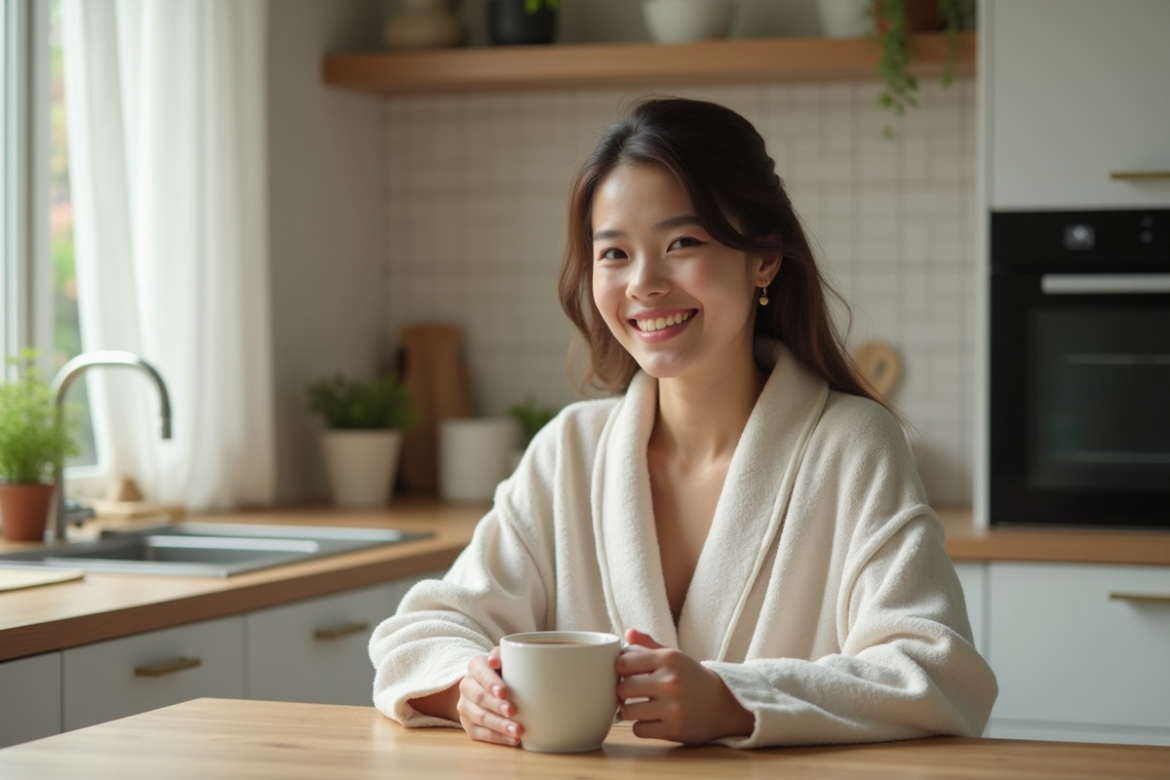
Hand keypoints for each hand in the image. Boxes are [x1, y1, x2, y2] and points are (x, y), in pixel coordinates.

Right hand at [456, 648, 522, 746]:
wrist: (487, 687)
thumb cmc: (503, 671)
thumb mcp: (504, 659)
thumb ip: (504, 654)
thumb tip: (496, 659)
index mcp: (475, 666)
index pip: (480, 672)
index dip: (491, 682)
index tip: (504, 691)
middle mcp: (466, 686)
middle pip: (479, 697)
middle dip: (497, 705)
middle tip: (512, 711)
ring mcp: (465, 706)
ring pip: (480, 717)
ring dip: (500, 725)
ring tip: (518, 731)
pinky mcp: (468, 725)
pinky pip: (480, 734)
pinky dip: (498, 738)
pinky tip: (513, 740)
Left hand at [616, 628, 753, 743]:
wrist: (724, 704)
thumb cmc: (692, 678)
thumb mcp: (675, 656)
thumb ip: (649, 645)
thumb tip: (627, 634)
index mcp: (669, 658)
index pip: (623, 663)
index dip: (620, 669)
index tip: (626, 674)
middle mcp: (670, 681)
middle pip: (622, 688)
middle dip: (623, 691)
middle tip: (631, 693)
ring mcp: (673, 707)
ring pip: (627, 711)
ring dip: (629, 711)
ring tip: (638, 707)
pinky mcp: (674, 729)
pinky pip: (639, 729)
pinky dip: (641, 726)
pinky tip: (650, 720)